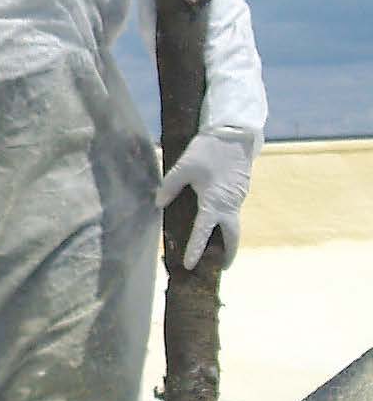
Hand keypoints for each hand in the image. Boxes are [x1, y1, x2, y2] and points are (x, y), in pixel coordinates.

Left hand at [155, 129, 254, 269]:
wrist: (234, 133)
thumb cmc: (208, 150)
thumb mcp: (184, 167)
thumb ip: (170, 187)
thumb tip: (159, 204)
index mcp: (214, 202)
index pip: (204, 232)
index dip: (195, 249)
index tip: (190, 265)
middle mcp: (229, 204)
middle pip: (232, 236)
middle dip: (228, 253)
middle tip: (222, 267)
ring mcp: (238, 198)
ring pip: (234, 224)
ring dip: (228, 238)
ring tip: (218, 249)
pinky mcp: (241, 190)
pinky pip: (234, 211)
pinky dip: (228, 221)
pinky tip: (218, 222)